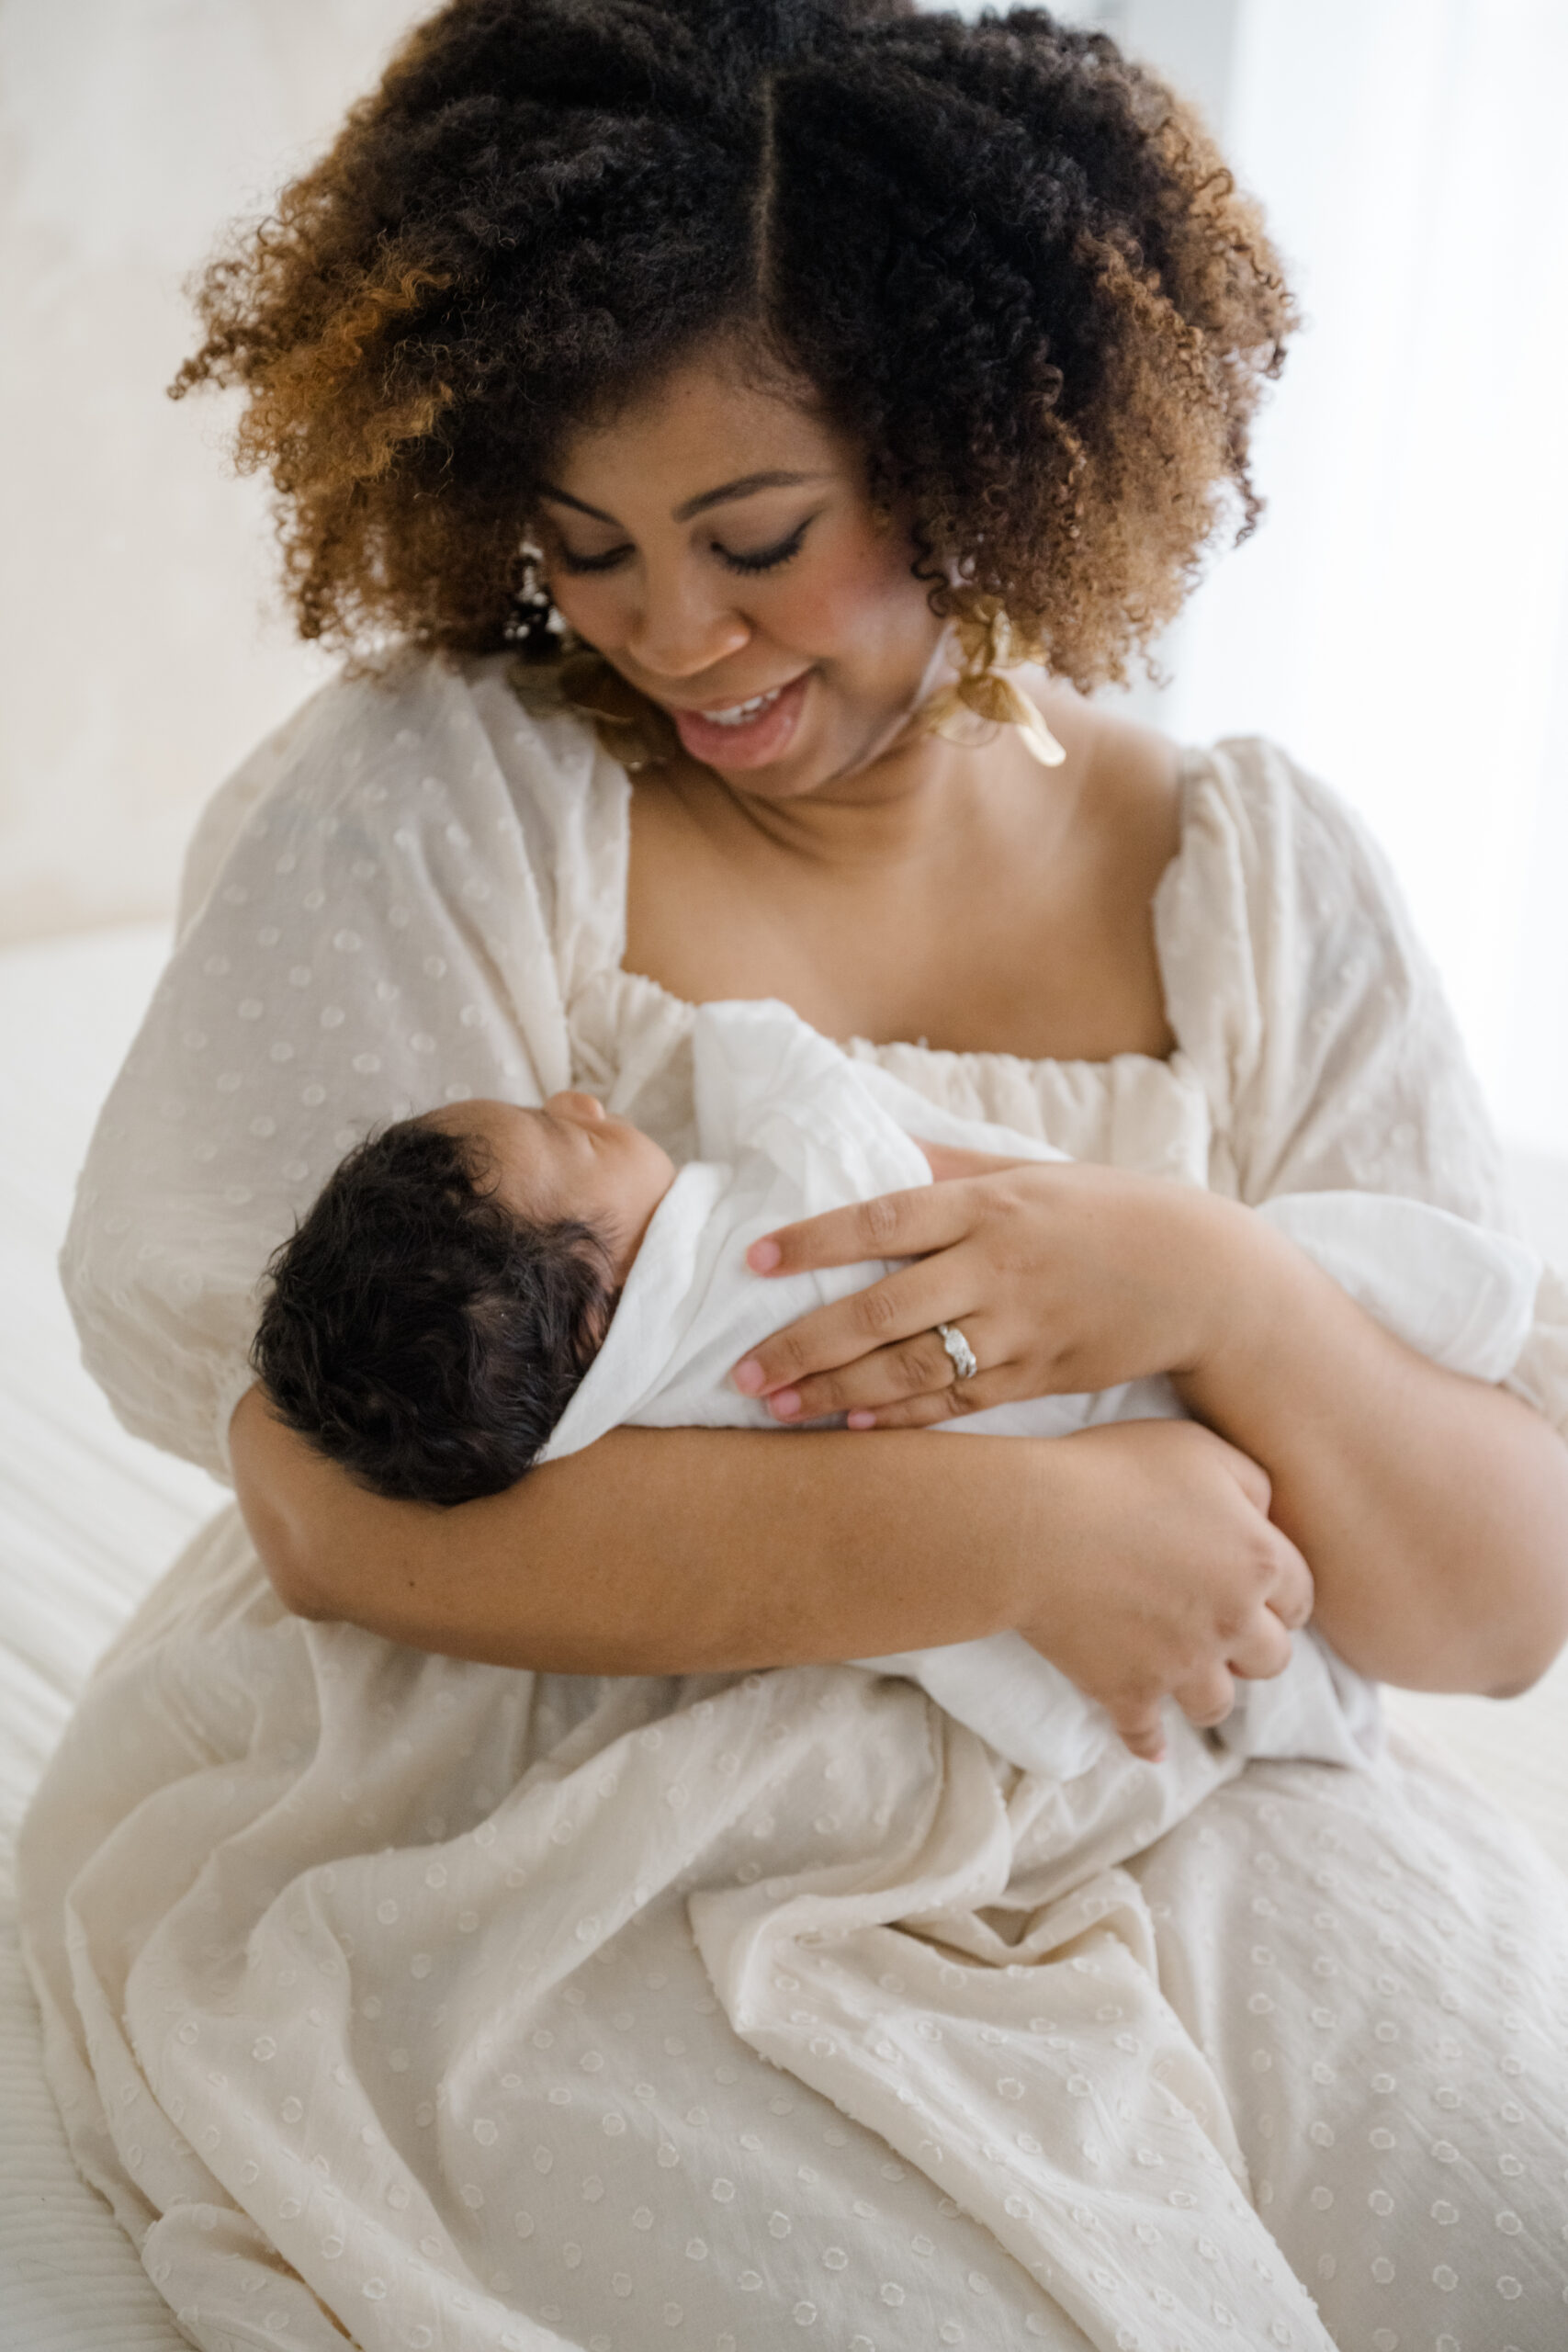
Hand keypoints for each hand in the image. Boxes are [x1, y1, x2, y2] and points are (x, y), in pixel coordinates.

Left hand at [733, 1146, 1259, 1426]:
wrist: (1205, 1275)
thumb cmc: (1106, 1213)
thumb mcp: (1030, 1172)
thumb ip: (949, 1164)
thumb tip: (873, 1140)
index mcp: (990, 1205)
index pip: (884, 1219)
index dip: (815, 1239)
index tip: (755, 1259)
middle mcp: (998, 1267)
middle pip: (883, 1310)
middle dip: (803, 1343)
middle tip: (742, 1370)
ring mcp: (1019, 1328)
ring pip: (911, 1369)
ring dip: (837, 1392)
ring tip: (776, 1407)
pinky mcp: (1040, 1377)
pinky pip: (956, 1404)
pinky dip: (901, 1419)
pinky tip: (850, 1427)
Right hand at [1021, 1419, 1313, 1759]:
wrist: (1035, 1525)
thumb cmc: (1114, 1472)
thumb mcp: (1200, 1448)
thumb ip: (1251, 1483)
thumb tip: (1266, 1518)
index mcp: (1258, 1562)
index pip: (1298, 1596)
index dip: (1279, 1593)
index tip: (1260, 1593)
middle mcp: (1231, 1623)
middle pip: (1271, 1659)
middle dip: (1252, 1647)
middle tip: (1223, 1633)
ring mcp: (1181, 1667)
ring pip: (1217, 1704)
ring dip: (1208, 1692)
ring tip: (1187, 1680)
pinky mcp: (1128, 1693)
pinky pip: (1147, 1735)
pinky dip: (1149, 1741)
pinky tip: (1152, 1746)